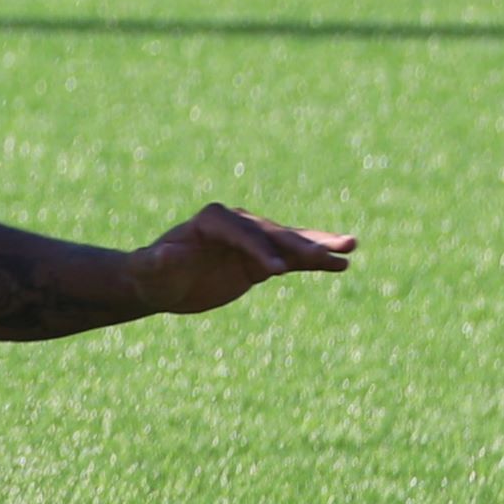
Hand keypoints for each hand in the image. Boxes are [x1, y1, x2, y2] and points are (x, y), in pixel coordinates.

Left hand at [125, 203, 354, 313]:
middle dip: (300, 244)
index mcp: (212, 220)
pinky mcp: (261, 259)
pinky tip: (342, 263)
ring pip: (290, 242)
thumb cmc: (153, 275)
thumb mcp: (153, 270)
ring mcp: (252, 240)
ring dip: (319, 246)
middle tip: (330, 254)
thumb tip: (167, 253)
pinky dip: (316, 261)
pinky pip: (292, 259)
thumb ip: (162, 261)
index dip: (259, 250)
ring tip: (351, 247)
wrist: (160, 283)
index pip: (242, 232)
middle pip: (273, 233)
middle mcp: (237, 223)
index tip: (276, 271)